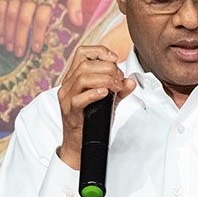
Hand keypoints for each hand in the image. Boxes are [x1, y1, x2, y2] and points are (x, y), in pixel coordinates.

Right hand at [0, 0, 83, 56]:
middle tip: (19, 53)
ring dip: (8, 31)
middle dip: (20, 38)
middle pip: (23, 18)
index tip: (37, 49)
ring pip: (10, 12)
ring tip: (9, 46)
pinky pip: (1, 3)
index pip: (41, 18)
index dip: (38, 35)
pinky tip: (0, 32)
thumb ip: (75, 3)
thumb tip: (78, 23)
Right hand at [56, 46, 135, 169]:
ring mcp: (67, 98)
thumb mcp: (107, 103)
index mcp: (73, 79)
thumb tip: (130, 82)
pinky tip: (106, 94)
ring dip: (105, 79)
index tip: (115, 59)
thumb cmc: (91, 122)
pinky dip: (95, 93)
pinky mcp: (70, 112)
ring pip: (82, 77)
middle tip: (119, 79)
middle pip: (85, 64)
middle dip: (108, 68)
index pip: (82, 53)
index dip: (100, 51)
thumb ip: (119, 91)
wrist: (80, 146)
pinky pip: (80, 98)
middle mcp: (68, 85)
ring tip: (116, 87)